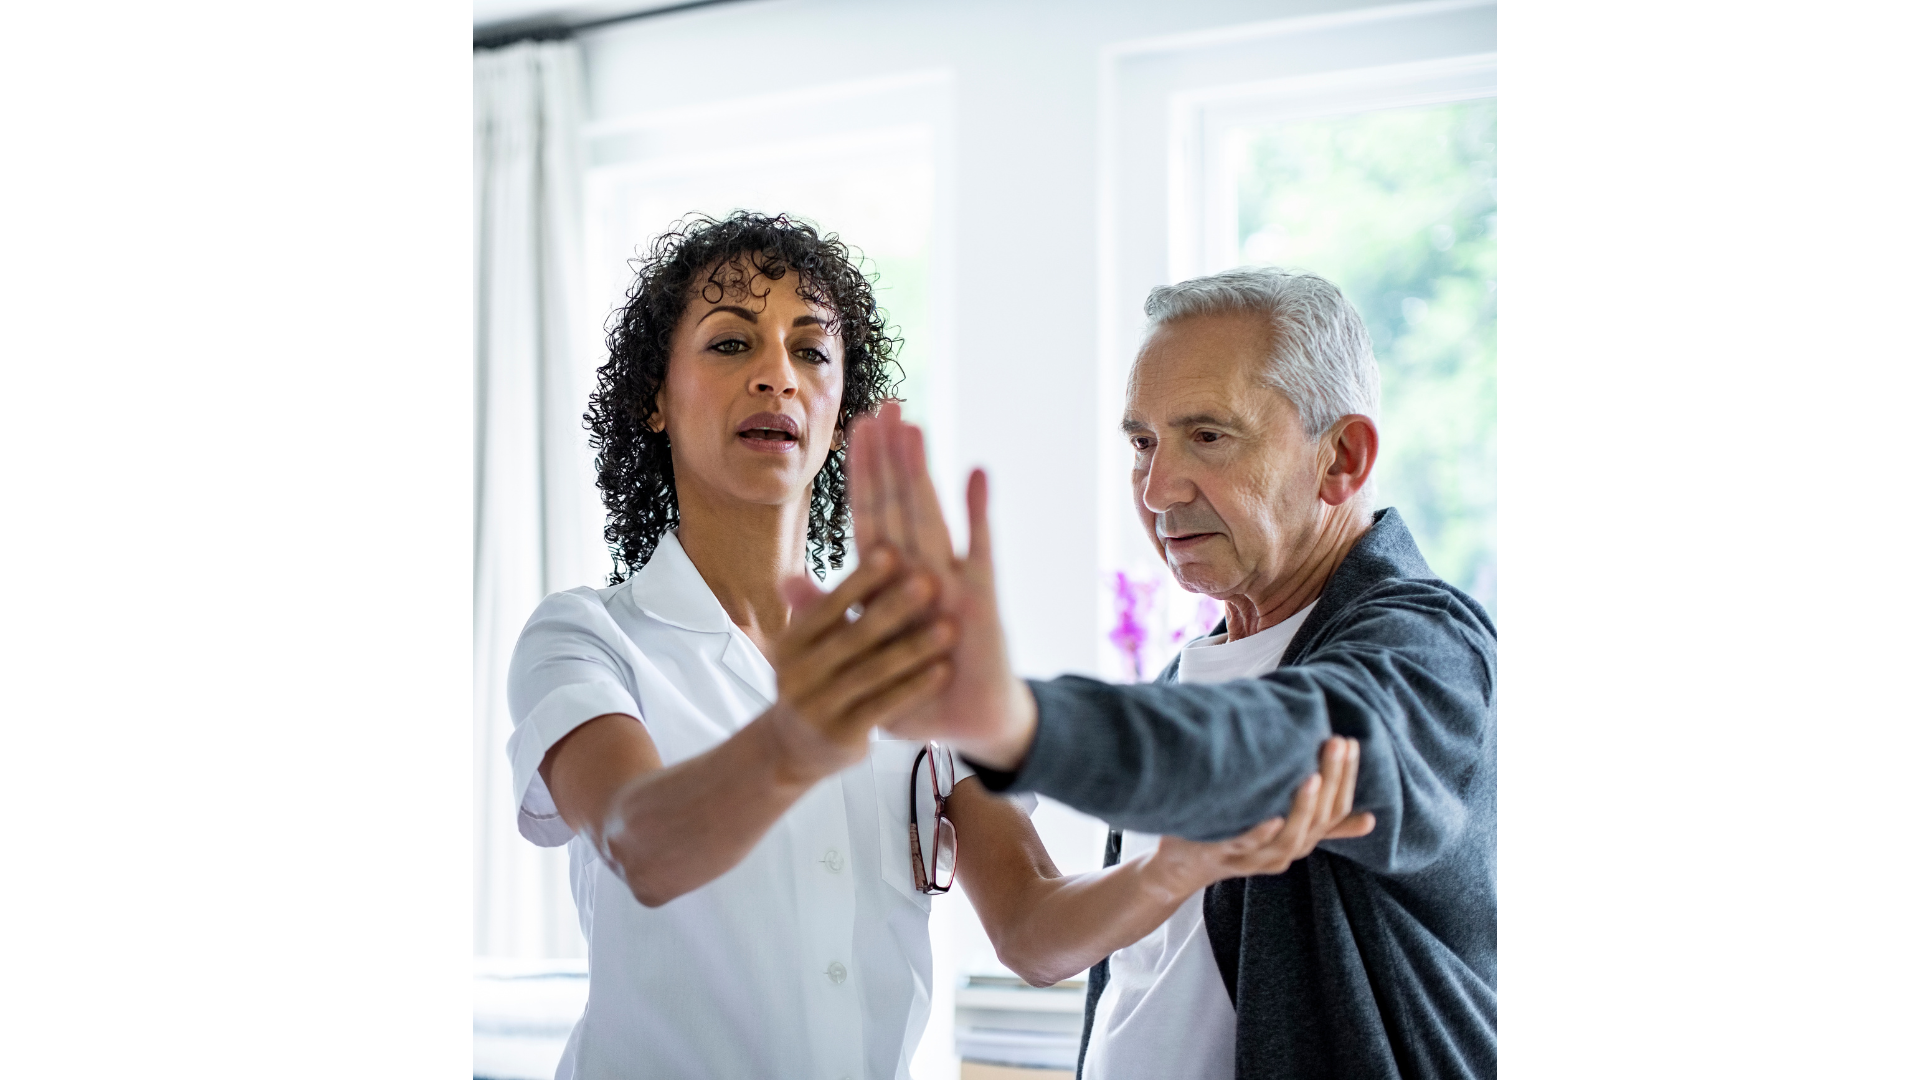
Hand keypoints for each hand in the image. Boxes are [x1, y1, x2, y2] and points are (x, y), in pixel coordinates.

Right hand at [762, 545, 954, 783]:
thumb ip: (813, 611)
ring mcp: (820, 708)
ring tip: (950, 627)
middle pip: (853, 637)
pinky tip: (943, 669)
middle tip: (930, 581)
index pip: (828, 607)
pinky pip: (886, 705)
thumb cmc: (814, 681)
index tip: (893, 551)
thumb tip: (793, 575)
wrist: (795, 749)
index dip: (861, 580)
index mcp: (790, 645)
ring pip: (874, 672)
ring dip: (915, 648)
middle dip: (894, 608)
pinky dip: (916, 686)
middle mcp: (799, 676)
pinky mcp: (843, 736)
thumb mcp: (804, 648)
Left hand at [846, 403, 1035, 765]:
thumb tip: (784, 579)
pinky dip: (976, 512)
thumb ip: (828, 612)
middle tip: (883, 405)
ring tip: (912, 425)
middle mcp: (921, 568)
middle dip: (890, 455)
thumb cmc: (915, 686)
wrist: (967, 720)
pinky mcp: (980, 596)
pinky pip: (978, 547)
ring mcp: (952, 577)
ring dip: (920, 470)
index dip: (863, 474)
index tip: (856, 429)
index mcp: (891, 580)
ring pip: (929, 514)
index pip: (871, 515)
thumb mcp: (861, 649)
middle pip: (899, 502)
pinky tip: (975, 473)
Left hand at [1143, 737, 1375, 891]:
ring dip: (1303, 808)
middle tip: (1336, 743)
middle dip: (1332, 781)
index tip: (1351, 743)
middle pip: (1319, 821)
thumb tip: (1370, 818)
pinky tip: (1272, 816)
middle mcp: (1283, 852)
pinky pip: (1246, 846)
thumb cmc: (1237, 836)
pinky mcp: (1223, 856)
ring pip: (1289, 840)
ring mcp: (1254, 857)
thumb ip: (1319, 821)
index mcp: (1300, 840)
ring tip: (1313, 777)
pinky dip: (1261, 833)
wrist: (1183, 866)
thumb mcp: (1282, 829)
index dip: (1347, 779)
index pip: (1336, 812)